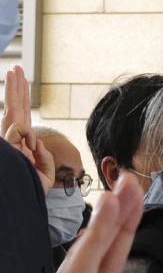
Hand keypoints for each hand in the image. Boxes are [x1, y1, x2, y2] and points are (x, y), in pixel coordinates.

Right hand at [2, 67, 52, 191]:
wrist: (22, 203)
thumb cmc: (31, 192)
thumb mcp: (45, 175)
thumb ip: (44, 157)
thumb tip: (35, 139)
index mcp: (23, 145)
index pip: (22, 118)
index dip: (22, 100)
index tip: (22, 81)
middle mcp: (14, 141)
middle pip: (16, 110)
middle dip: (17, 89)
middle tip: (17, 69)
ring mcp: (8, 142)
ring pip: (11, 112)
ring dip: (14, 91)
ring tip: (15, 71)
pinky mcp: (6, 147)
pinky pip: (16, 129)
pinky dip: (24, 129)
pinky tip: (25, 125)